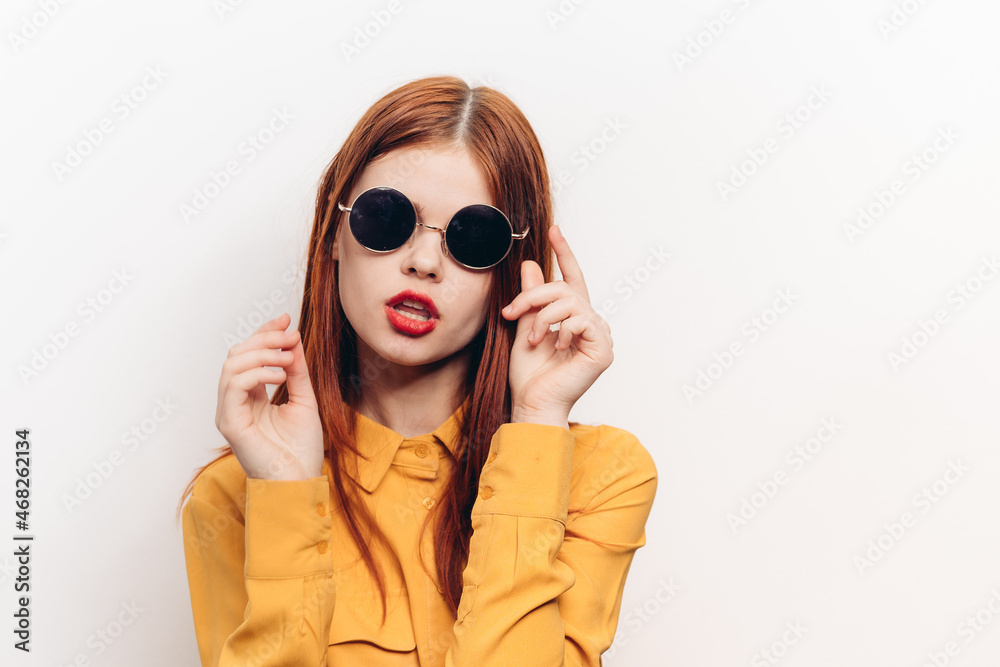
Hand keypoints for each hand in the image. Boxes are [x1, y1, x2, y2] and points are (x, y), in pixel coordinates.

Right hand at [215, 312, 323, 479]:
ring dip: (262, 353)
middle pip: (237, 354)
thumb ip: (297, 371)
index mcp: (251, 396)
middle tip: (290, 334)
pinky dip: (258, 372)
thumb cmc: (301, 450)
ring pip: (232, 365)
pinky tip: (281, 374)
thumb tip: (293, 339)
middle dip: (264, 338)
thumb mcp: (304, 399)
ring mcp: (229, 411)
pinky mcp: (229, 422)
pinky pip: (234, 385)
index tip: (287, 319)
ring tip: (288, 356)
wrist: (300, 482)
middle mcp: (235, 401)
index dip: (265, 333)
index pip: (250, 355)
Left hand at [501, 225, 613, 426]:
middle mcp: (591, 324)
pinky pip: (581, 320)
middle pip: (565, 288)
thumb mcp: (523, 326)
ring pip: (570, 302)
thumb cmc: (528, 374)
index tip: (555, 230)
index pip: (571, 280)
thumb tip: (532, 264)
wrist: (532, 403)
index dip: (564, 254)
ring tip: (532, 339)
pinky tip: (556, 347)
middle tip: (511, 311)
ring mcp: (600, 337)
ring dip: (542, 318)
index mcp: (574, 318)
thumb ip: (530, 298)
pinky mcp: (603, 349)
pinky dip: (561, 330)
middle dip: (534, 296)